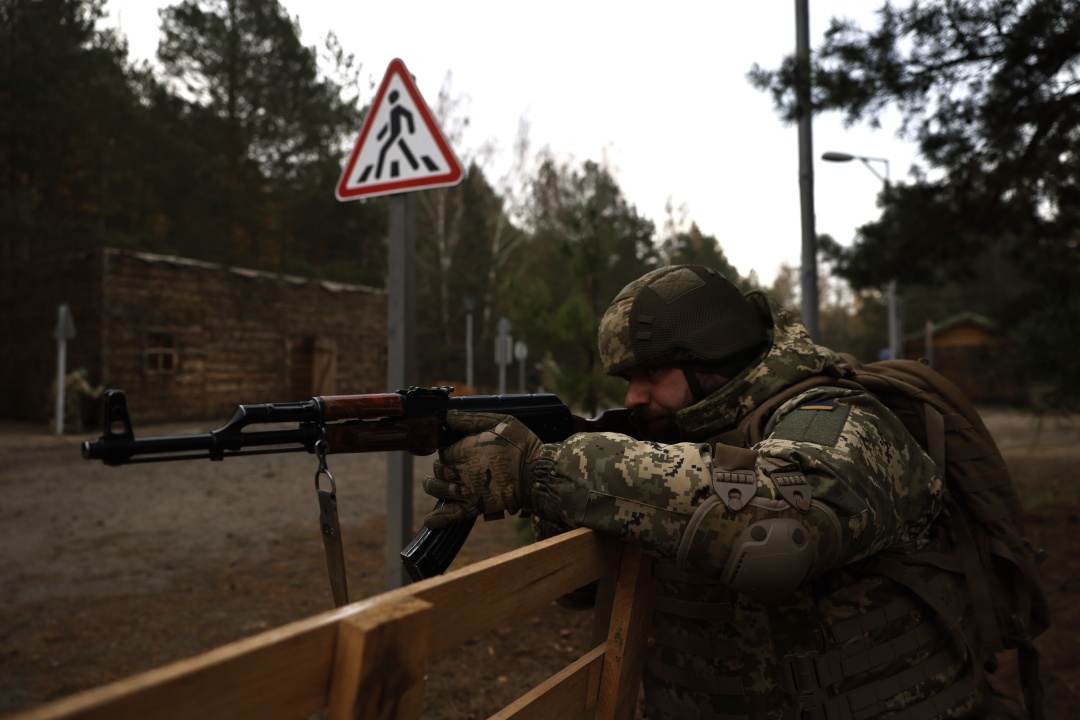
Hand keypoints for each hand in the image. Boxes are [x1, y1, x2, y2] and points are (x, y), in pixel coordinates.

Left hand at [422, 411, 543, 528]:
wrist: (537, 473)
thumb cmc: (521, 445)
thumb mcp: (500, 422)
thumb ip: (472, 419)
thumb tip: (448, 416)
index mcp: (465, 449)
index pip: (444, 452)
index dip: (447, 452)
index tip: (454, 452)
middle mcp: (461, 470)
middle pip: (439, 470)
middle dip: (440, 468)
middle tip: (446, 467)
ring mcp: (467, 490)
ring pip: (438, 489)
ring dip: (433, 486)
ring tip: (431, 484)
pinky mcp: (475, 507)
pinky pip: (451, 514)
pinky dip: (438, 519)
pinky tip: (430, 521)